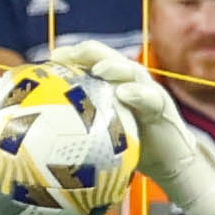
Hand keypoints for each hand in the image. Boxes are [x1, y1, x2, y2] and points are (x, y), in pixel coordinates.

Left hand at [51, 39, 214, 214]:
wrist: (169, 162)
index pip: (92, 61)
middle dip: (88, 53)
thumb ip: (82, 126)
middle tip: (67, 56)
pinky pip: (151, 98)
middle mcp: (131, 82)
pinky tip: (124, 94)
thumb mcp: (102, 134)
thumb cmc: (132, 148)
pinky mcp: (163, 107)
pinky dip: (138, 94)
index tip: (51, 58)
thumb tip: (45, 136)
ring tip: (99, 68)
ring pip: (131, 72)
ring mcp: (148, 92)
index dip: (73, 56)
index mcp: (115, 84)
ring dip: (115, 67)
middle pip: (108, 58)